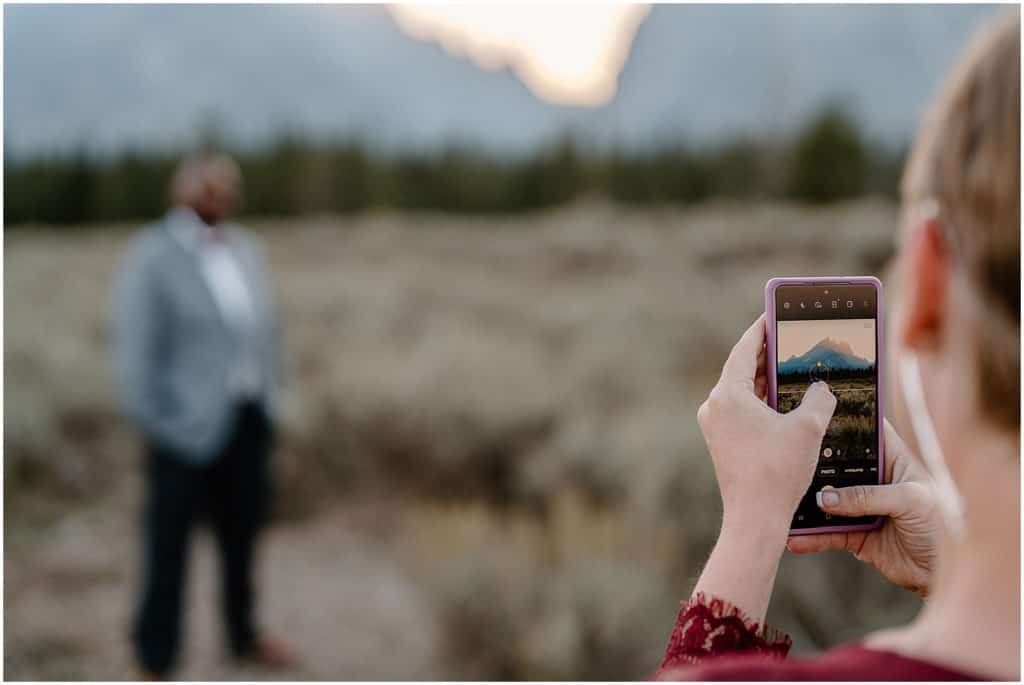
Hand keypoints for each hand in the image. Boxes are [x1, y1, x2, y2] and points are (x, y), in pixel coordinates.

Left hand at [690, 314, 837, 624]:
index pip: (745, 348)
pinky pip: (742, 410)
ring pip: (743, 391)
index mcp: (728, 394)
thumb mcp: (807, 428)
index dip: (763, 329)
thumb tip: (822, 388)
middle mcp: (715, 406)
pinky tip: (785, 403)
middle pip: (743, 368)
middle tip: (791, 339)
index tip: (775, 314)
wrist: (754, 519)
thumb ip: (818, 399)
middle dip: (768, 354)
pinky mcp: (721, 442)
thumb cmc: (777, 472)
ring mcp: (715, 425)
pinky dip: (762, 402)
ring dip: (767, 380)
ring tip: (794, 368)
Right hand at [786, 420, 939, 597]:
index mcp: (893, 460)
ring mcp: (863, 507)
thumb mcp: (911, 500)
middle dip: (813, 465)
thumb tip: (827, 498)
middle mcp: (874, 480)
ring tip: (784, 504)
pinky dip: (811, 536)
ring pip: (827, 501)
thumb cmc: (944, 526)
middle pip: (837, 466)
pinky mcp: (855, 535)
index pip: (867, 432)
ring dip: (807, 504)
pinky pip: (828, 532)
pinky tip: (796, 538)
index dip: (845, 422)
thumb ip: (868, 496)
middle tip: (786, 462)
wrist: (947, 574)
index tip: (815, 414)